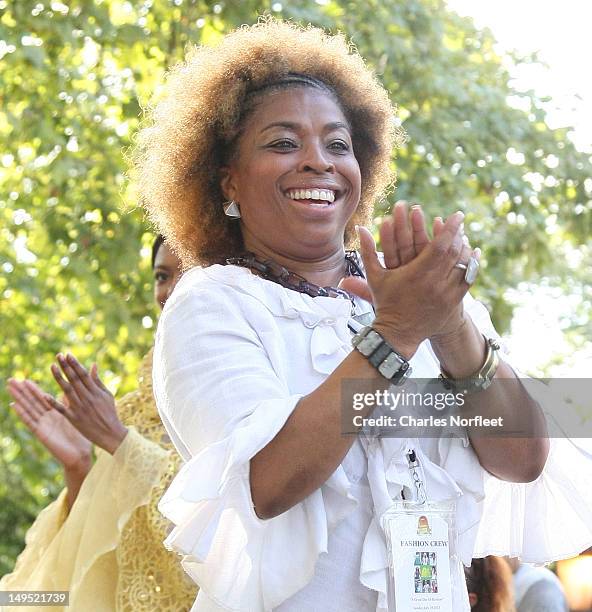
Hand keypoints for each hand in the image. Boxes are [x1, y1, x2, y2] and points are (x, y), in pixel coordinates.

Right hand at [7, 378, 91, 470]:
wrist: (81, 454)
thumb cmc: (81, 436)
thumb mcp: (76, 415)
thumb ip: (71, 402)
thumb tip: (72, 387)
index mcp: (56, 413)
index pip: (42, 398)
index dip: (33, 389)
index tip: (25, 379)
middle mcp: (47, 418)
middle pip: (32, 401)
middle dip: (22, 391)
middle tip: (11, 380)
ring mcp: (43, 425)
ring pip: (28, 408)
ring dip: (19, 398)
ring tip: (10, 388)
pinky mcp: (41, 433)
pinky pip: (30, 421)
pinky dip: (22, 413)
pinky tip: (13, 405)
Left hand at [47, 353, 127, 454]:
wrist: (111, 433)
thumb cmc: (109, 412)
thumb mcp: (107, 395)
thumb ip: (98, 380)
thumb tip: (93, 365)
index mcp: (96, 391)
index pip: (83, 374)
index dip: (75, 364)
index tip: (68, 354)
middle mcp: (87, 398)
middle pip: (74, 379)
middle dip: (66, 366)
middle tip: (58, 355)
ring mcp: (80, 408)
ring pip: (67, 390)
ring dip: (59, 378)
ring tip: (52, 366)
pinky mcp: (74, 418)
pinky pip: (62, 409)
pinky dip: (53, 402)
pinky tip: (44, 395)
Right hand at [341, 203, 471, 356]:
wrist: (397, 334)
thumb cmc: (385, 303)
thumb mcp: (375, 277)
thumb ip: (368, 250)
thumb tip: (360, 227)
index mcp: (417, 274)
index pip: (440, 245)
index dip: (450, 228)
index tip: (457, 215)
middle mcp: (434, 283)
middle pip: (454, 252)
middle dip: (459, 234)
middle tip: (460, 221)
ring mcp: (446, 294)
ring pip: (463, 265)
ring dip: (465, 248)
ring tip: (465, 236)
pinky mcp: (452, 303)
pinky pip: (468, 280)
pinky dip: (472, 265)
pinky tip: (473, 254)